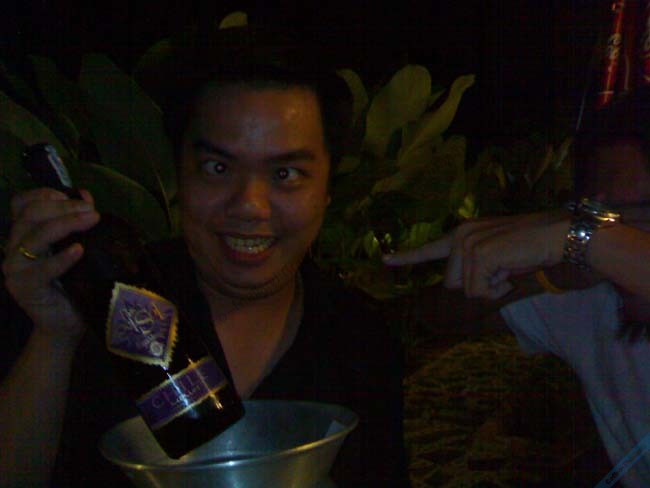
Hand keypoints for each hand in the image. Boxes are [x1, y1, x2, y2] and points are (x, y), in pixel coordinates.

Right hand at [2, 188, 99, 343]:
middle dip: (64, 207)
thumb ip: (77, 222)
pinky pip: (42, 268)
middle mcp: (13, 247)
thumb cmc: (72, 283)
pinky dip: (62, 258)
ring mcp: (15, 267)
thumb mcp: (77, 247)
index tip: (71, 195)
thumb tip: (85, 195)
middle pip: (31, 214)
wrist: (66, 323)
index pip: (21, 203)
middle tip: (92, 211)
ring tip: (91, 220)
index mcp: (23, 234)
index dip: (44, 194)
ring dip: (66, 223)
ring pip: (36, 235)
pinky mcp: (24, 287)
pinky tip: (79, 250)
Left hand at [383, 212, 569, 298]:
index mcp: (463, 234)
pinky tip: (511, 271)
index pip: (429, 249)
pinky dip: (498, 289)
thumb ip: (475, 266)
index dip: (407, 257)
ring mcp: (468, 243)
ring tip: (509, 268)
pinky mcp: (479, 254)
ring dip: (490, 288)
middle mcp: (461, 236)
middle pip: (451, 284)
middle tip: (502, 272)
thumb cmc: (532, 247)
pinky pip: (479, 290)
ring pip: (465, 290)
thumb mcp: (497, 256)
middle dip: (477, 287)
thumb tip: (463, 288)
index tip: (384, 260)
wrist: (559, 235)